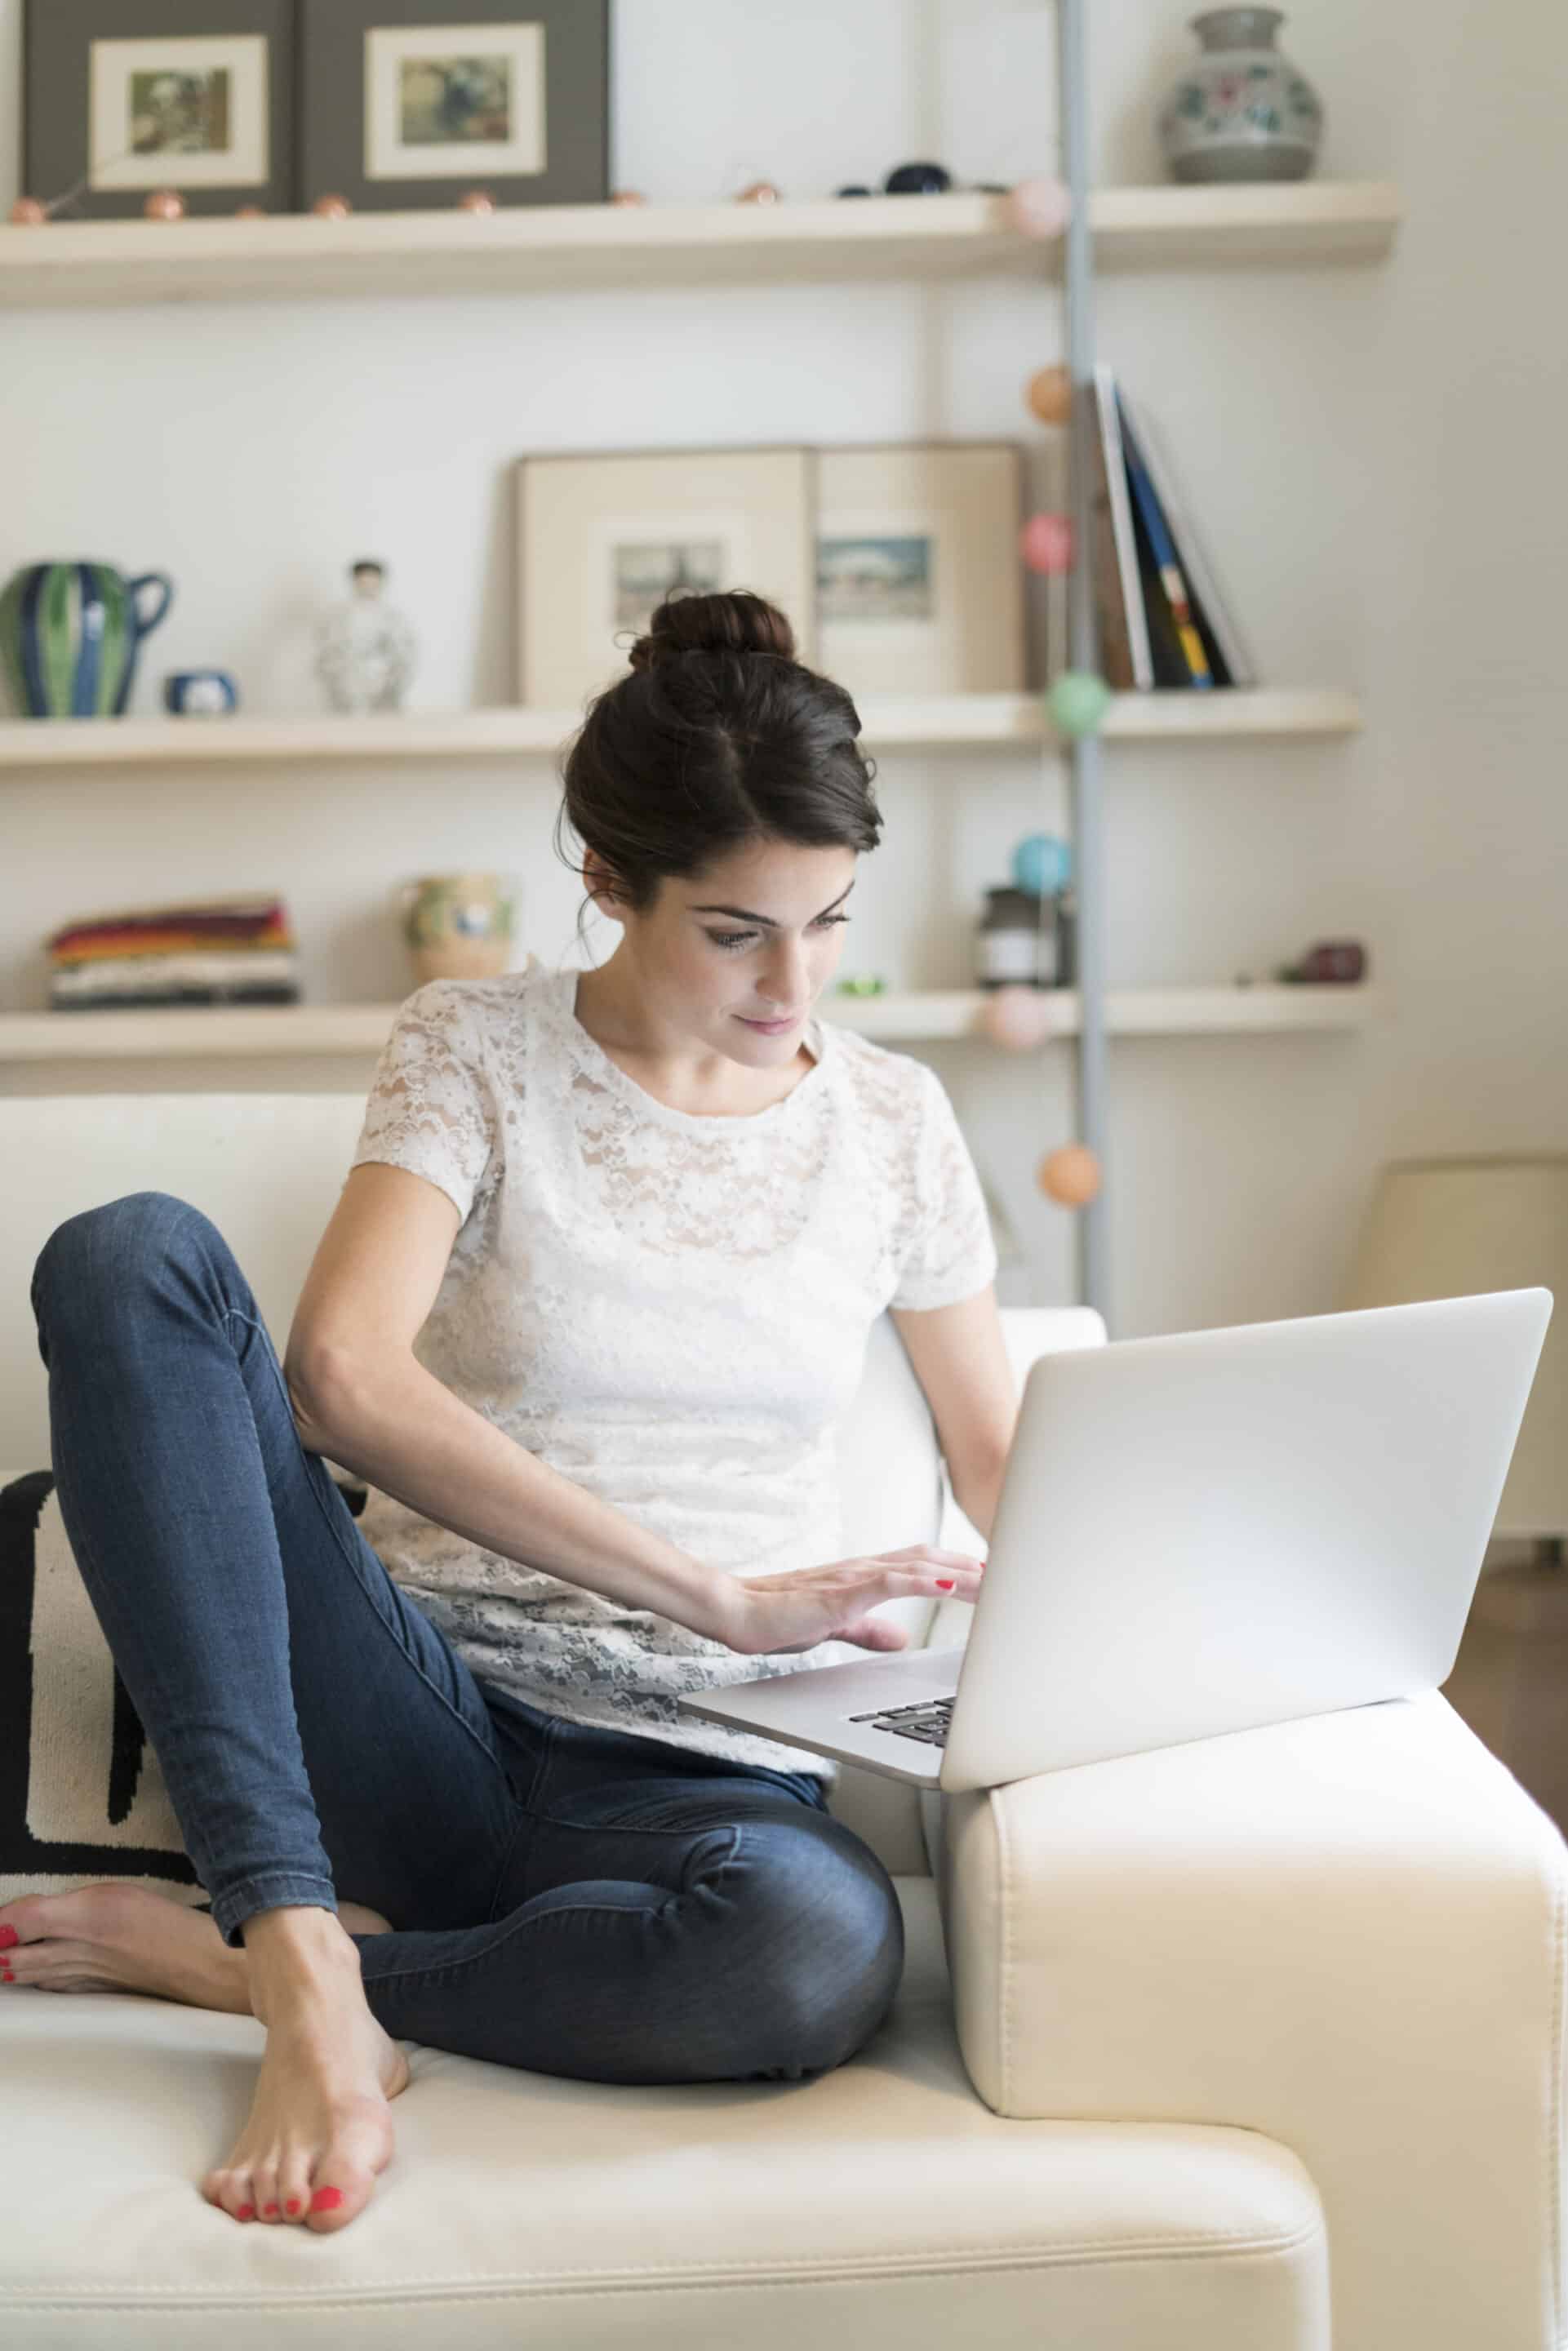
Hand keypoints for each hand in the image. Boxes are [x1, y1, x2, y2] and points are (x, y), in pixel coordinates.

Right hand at [720, 1545, 985, 1656]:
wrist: (736, 1611)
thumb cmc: (778, 1615)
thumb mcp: (836, 1625)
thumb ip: (869, 1630)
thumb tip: (901, 1638)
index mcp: (864, 1577)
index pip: (922, 1566)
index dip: (959, 1568)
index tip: (993, 1576)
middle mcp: (864, 1569)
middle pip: (929, 1561)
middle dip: (971, 1567)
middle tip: (1011, 1574)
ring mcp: (853, 1577)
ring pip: (916, 1566)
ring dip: (957, 1571)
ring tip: (992, 1577)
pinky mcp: (840, 1592)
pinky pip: (887, 1582)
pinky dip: (920, 1581)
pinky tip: (945, 1584)